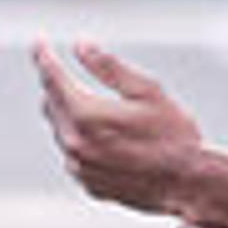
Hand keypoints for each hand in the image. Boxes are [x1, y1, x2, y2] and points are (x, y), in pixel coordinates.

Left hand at [34, 40, 215, 223]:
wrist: (189, 184)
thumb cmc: (174, 135)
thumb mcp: (147, 91)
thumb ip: (109, 68)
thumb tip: (81, 45)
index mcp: (86, 115)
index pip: (53, 79)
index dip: (44, 57)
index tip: (38, 43)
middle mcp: (75, 144)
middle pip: (51, 104)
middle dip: (56, 84)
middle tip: (65, 70)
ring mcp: (79, 167)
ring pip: (60, 130)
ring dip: (68, 112)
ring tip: (88, 102)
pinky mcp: (87, 183)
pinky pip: (73, 154)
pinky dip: (79, 139)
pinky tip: (103, 136)